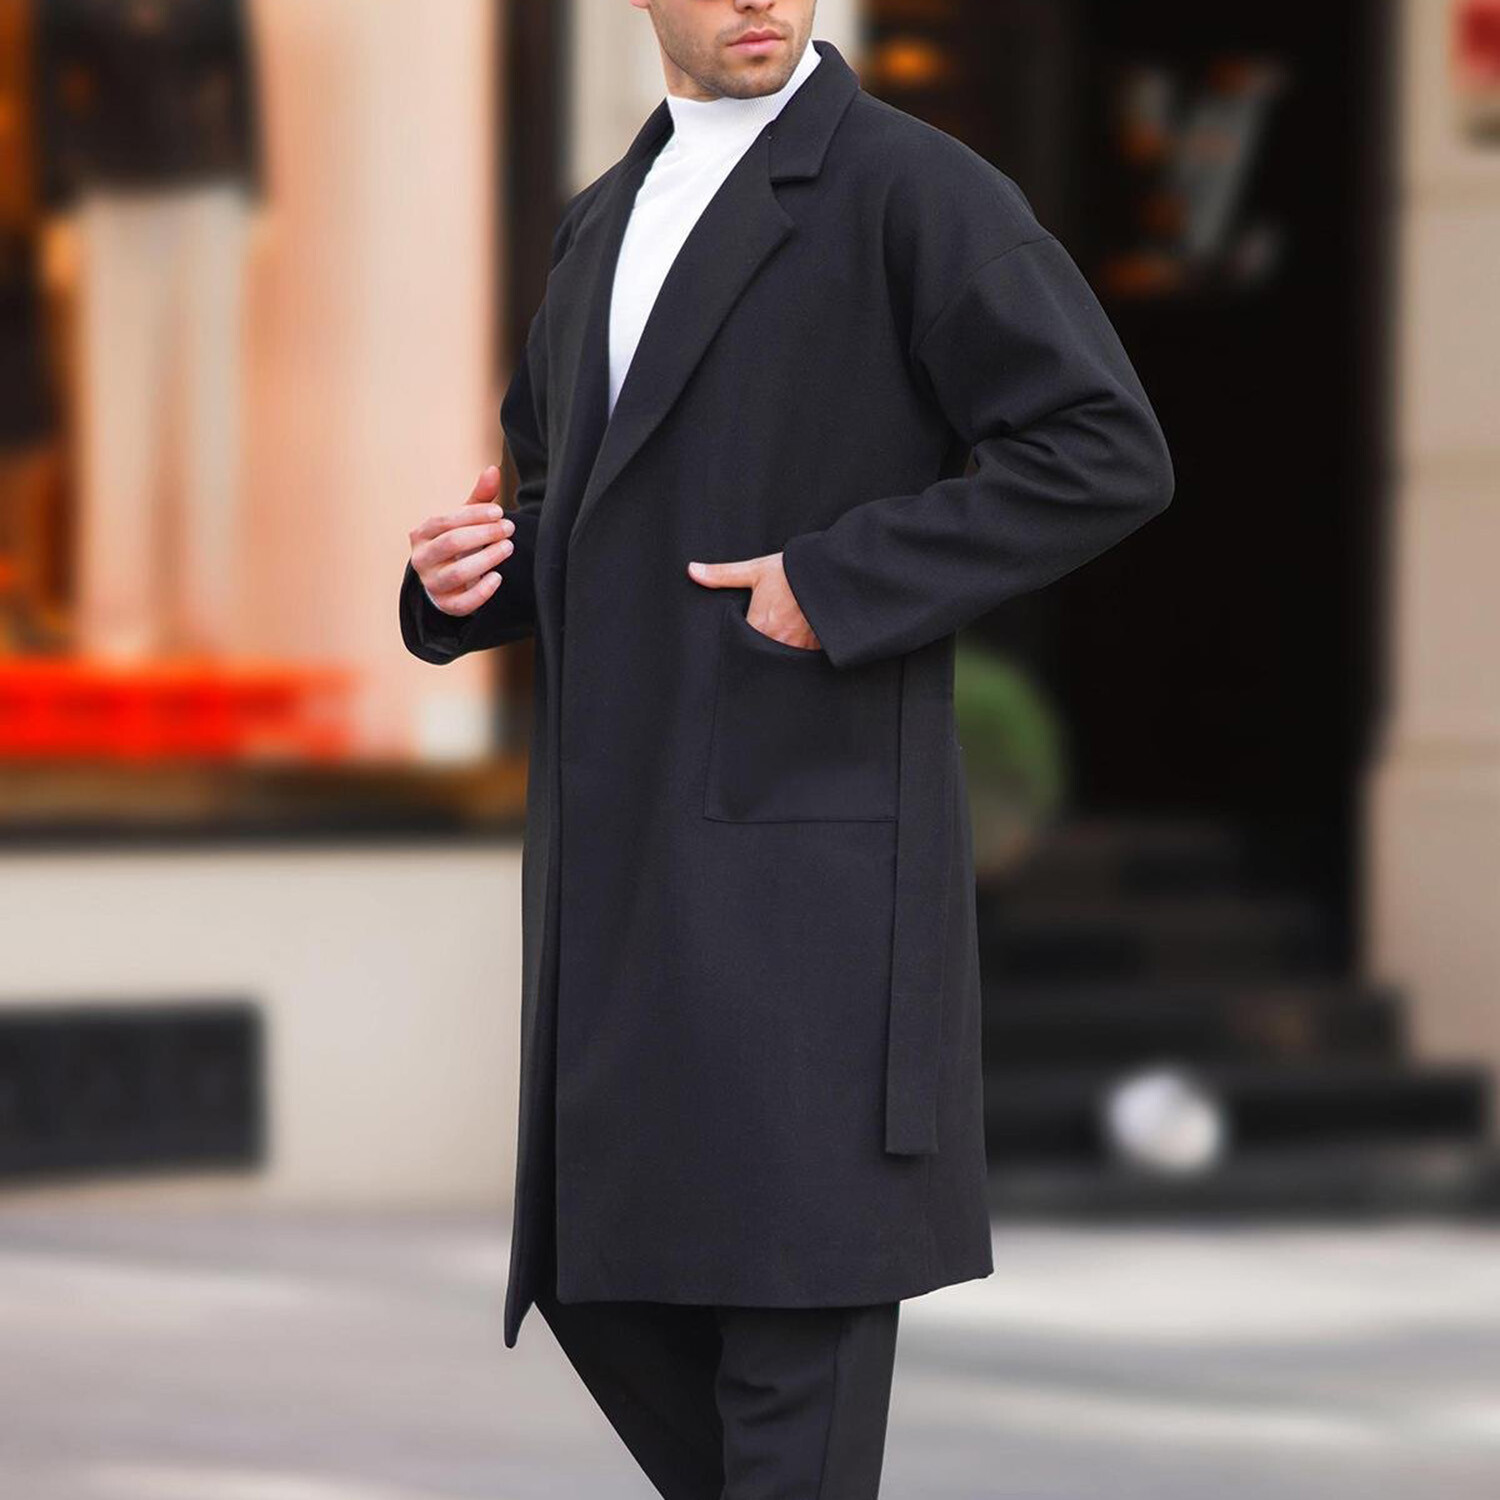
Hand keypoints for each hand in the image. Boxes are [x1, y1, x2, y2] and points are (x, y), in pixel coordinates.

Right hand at [409, 465, 515, 616]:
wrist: (447, 581)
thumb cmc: (457, 544)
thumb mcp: (465, 521)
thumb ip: (479, 498)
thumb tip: (493, 469)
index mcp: (421, 534)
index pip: (445, 522)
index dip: (474, 515)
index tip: (500, 512)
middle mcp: (421, 559)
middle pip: (452, 544)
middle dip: (484, 534)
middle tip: (509, 529)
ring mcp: (431, 584)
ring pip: (457, 573)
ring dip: (487, 559)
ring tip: (507, 547)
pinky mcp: (446, 605)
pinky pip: (462, 602)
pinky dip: (482, 591)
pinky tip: (498, 577)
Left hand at [686, 550, 820, 649]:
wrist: (830, 574)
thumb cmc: (791, 572)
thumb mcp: (755, 570)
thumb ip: (722, 574)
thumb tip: (692, 570)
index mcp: (759, 625)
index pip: (740, 647)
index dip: (738, 645)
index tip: (738, 641)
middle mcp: (777, 641)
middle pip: (760, 656)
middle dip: (758, 652)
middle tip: (762, 641)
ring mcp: (798, 647)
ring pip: (781, 661)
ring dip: (777, 653)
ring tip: (778, 643)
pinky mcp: (816, 648)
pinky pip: (801, 660)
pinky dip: (797, 654)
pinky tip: (796, 644)